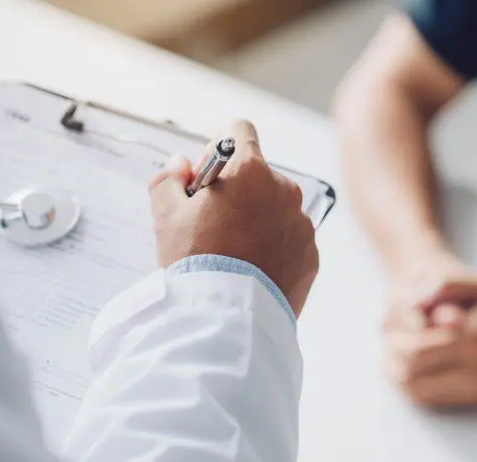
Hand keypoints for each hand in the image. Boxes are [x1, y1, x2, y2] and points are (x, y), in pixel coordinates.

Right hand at [148, 119, 318, 316]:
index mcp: (249, 170)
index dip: (218, 149)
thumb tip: (181, 164)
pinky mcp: (311, 254)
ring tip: (234, 253)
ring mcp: (302, 223)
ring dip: (258, 220)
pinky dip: (275, 248)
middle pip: (258, 175)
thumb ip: (168, 177)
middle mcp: (284, 189)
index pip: (239, 130)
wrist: (226, 316)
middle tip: (214, 225)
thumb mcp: (165, 214)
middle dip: (238, 191)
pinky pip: (291, 240)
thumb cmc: (195, 261)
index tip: (208, 178)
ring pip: (276, 208)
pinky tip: (253, 269)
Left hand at [384, 270, 476, 406]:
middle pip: (411, 371)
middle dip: (393, 354)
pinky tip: (410, 367)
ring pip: (416, 390)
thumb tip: (415, 301)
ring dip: (396, 373)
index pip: (417, 347)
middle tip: (390, 337)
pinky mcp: (476, 400)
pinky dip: (411, 384)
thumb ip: (449, 286)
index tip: (396, 321)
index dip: (397, 336)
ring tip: (395, 352)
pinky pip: (430, 399)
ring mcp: (476, 390)